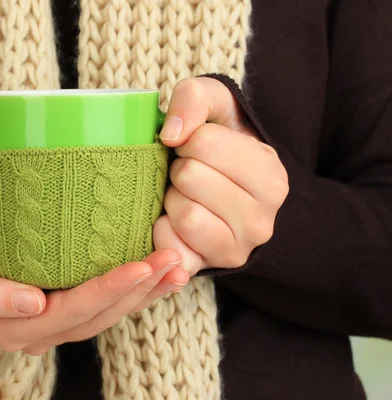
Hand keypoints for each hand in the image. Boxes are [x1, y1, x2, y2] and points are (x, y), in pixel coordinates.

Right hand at [0, 219, 188, 354]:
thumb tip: (31, 305)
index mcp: (17, 328)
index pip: (71, 311)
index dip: (108, 291)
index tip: (139, 266)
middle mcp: (43, 331)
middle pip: (100, 314)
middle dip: (139, 288)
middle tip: (171, 259)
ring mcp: (59, 321)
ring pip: (111, 313)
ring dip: (147, 291)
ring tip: (178, 266)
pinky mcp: (69, 305)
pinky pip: (109, 304)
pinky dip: (140, 290)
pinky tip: (165, 275)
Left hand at [153, 77, 288, 274]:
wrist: (225, 195)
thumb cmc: (217, 146)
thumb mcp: (216, 107)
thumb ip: (195, 99)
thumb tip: (172, 134)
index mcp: (270, 176)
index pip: (204, 143)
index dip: (189, 140)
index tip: (197, 148)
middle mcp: (262, 219)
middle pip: (190, 177)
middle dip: (179, 170)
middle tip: (189, 174)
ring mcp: (238, 249)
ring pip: (185, 215)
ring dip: (172, 200)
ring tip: (184, 196)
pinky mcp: (207, 267)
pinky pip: (172, 248)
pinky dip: (163, 230)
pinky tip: (173, 220)